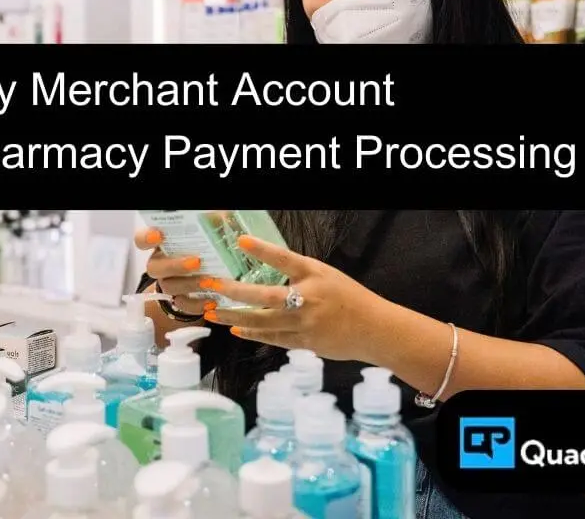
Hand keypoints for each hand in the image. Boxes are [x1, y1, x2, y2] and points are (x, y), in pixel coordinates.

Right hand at [135, 227, 208, 316]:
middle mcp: (160, 263)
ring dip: (189, 284)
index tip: (158, 235)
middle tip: (196, 262)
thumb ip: (208, 222)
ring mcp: (167, 282)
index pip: (142, 239)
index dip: (146, 238)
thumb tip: (218, 217)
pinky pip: (182, 305)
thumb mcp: (206, 232)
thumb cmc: (205, 244)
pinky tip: (212, 301)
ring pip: (169, 287)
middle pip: (154, 267)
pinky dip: (197, 304)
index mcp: (161, 244)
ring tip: (210, 281)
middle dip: (174, 266)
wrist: (209, 271)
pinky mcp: (179, 300)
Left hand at [202, 234, 388, 360]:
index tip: (241, 241)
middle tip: (210, 285)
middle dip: (233, 291)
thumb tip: (266, 264)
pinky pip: (272, 338)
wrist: (375, 329)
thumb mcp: (325, 274)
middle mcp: (307, 298)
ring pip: (262, 321)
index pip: (285, 258)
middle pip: (265, 296)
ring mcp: (305, 323)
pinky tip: (236, 329)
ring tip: (212, 313)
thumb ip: (298, 271)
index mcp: (314, 275)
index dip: (263, 249)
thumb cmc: (348, 298)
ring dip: (234, 317)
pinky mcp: (304, 343)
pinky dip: (253, 334)